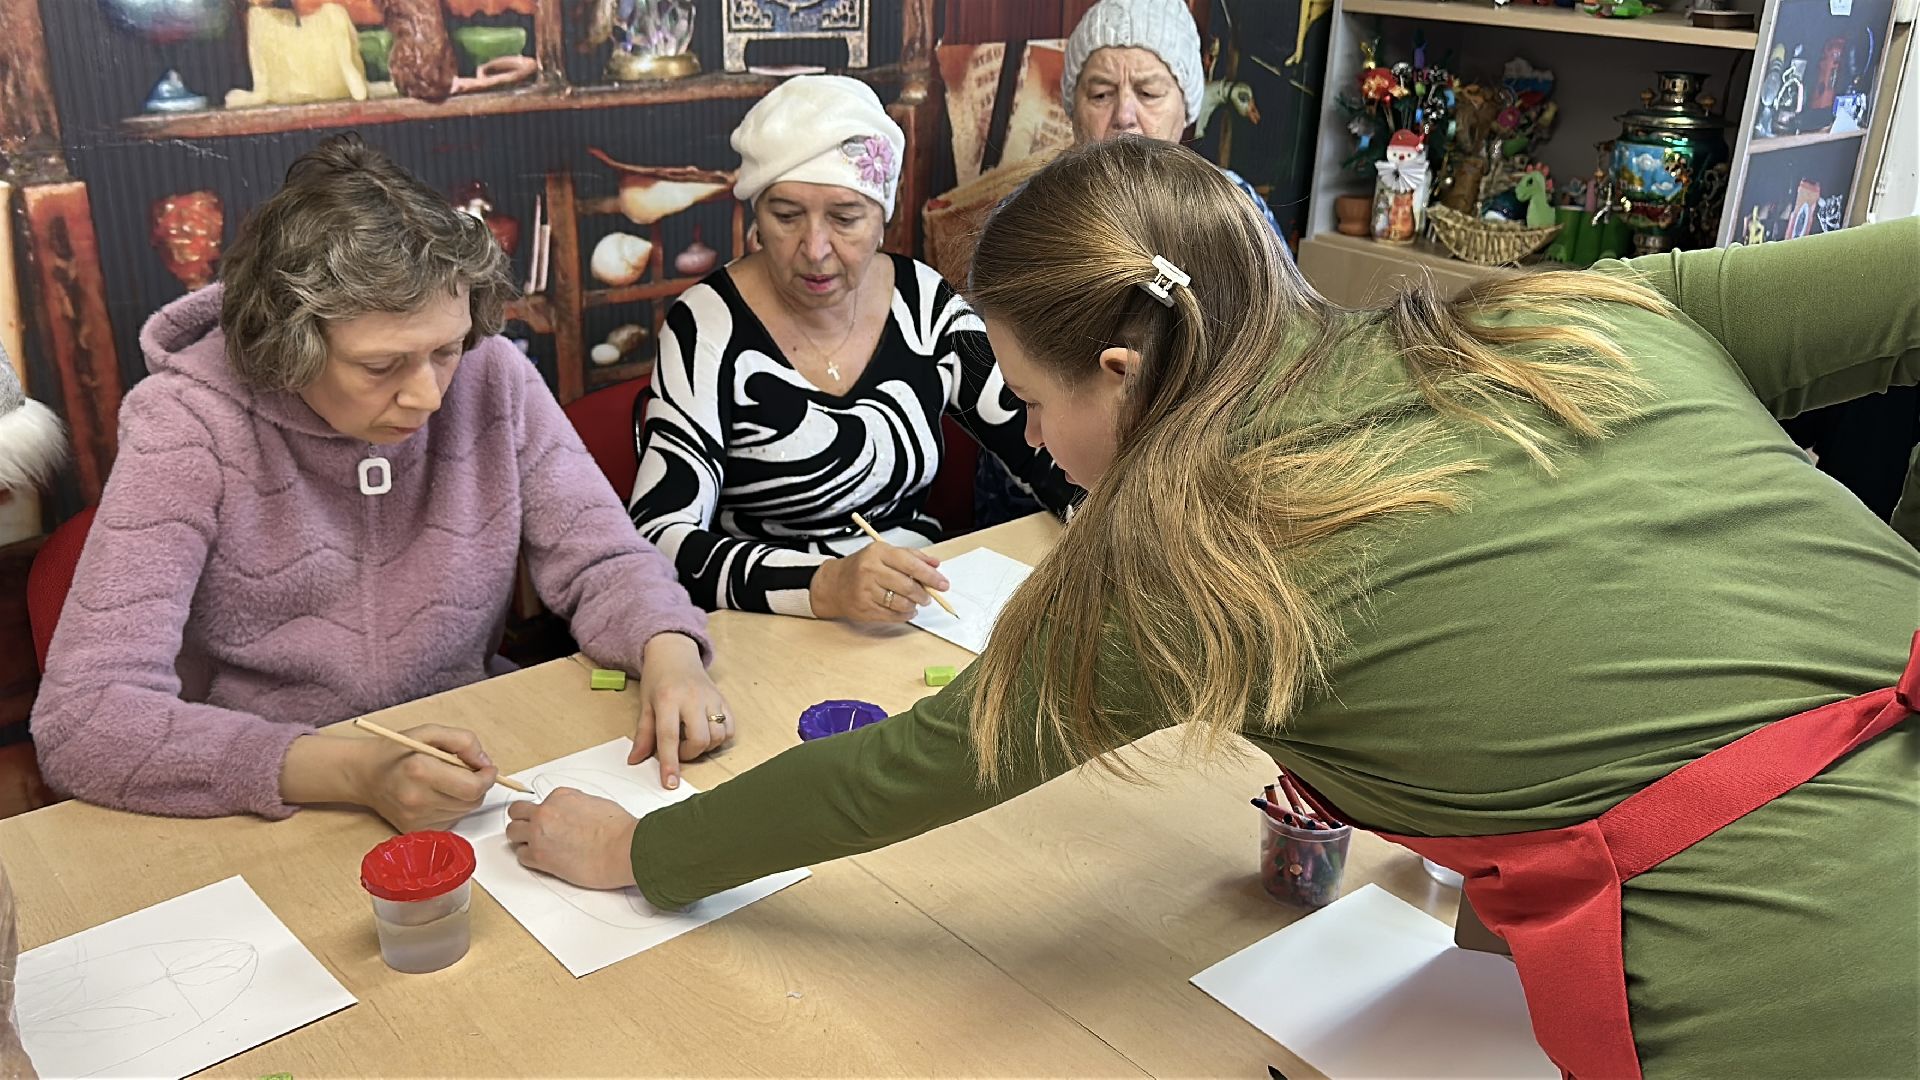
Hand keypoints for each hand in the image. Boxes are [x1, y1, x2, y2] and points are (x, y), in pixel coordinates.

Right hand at [353, 724, 496, 832]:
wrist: (363, 774)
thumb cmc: (396, 751)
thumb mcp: (429, 732)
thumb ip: (463, 741)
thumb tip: (484, 761)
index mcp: (420, 771)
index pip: (472, 787)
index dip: (487, 777)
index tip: (487, 768)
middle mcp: (417, 799)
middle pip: (472, 802)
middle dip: (478, 786)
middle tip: (468, 772)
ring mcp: (414, 819)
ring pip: (463, 812)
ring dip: (464, 797)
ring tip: (446, 781)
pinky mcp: (413, 830)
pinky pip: (449, 821)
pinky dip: (451, 808)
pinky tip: (436, 795)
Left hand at [505, 787, 638, 889]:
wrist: (622, 849)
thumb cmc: (618, 829)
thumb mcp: (596, 803)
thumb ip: (575, 806)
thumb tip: (569, 816)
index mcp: (560, 796)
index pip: (541, 802)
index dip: (547, 813)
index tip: (553, 822)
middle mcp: (545, 812)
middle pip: (517, 813)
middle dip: (524, 821)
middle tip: (535, 830)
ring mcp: (539, 834)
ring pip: (512, 832)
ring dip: (522, 838)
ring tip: (537, 846)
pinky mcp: (539, 857)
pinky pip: (521, 856)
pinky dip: (529, 857)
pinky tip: (543, 859)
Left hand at [626, 633, 731, 788]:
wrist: (674, 653)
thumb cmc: (658, 679)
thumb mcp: (645, 704)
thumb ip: (643, 734)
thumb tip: (635, 761)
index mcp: (668, 699)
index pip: (669, 737)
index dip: (670, 763)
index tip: (671, 784)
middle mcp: (692, 698)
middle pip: (700, 739)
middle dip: (690, 753)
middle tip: (680, 748)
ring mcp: (711, 697)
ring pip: (718, 735)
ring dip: (706, 746)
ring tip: (692, 738)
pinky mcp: (723, 698)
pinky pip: (730, 727)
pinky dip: (720, 736)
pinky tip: (707, 731)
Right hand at [809, 540, 948, 622]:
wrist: (832, 584)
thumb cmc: (861, 567)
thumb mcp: (884, 553)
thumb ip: (911, 556)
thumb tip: (935, 564)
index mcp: (878, 552)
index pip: (911, 564)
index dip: (930, 576)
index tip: (943, 583)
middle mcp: (870, 570)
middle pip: (907, 586)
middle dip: (924, 594)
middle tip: (928, 596)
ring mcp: (866, 591)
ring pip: (901, 603)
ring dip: (913, 605)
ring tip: (914, 602)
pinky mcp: (864, 608)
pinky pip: (892, 615)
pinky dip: (904, 614)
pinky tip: (904, 609)